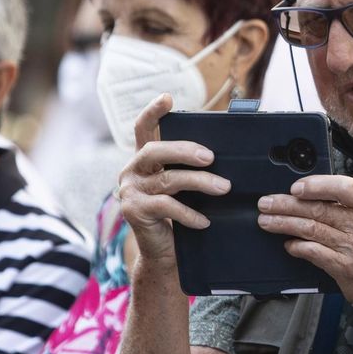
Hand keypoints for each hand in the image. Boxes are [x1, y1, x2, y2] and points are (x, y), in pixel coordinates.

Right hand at [115, 93, 231, 268]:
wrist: (163, 256)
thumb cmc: (178, 219)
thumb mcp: (183, 190)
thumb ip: (189, 171)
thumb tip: (219, 156)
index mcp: (143, 162)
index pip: (143, 129)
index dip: (153, 112)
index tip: (167, 97)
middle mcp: (131, 172)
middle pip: (155, 151)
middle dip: (185, 150)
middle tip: (211, 157)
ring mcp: (130, 192)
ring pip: (168, 179)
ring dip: (199, 182)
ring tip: (222, 188)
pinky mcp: (134, 211)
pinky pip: (167, 206)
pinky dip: (189, 213)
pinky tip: (205, 221)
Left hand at [256, 175, 352, 349]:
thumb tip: (318, 197)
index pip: (344, 187)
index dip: (317, 185)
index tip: (296, 187)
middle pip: (319, 208)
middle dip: (287, 204)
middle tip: (267, 203)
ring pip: (311, 228)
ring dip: (284, 224)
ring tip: (267, 221)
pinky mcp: (344, 267)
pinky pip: (313, 252)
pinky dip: (297, 247)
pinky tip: (288, 244)